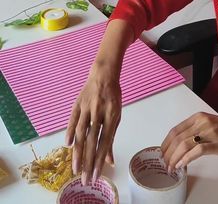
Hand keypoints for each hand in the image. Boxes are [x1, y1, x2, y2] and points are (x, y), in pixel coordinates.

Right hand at [65, 62, 121, 184]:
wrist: (104, 74)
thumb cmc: (112, 97)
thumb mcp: (116, 115)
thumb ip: (111, 138)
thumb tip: (110, 162)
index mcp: (112, 115)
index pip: (105, 142)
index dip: (99, 160)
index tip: (95, 175)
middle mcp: (100, 112)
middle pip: (92, 140)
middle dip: (88, 161)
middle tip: (84, 178)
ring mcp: (88, 107)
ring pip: (81, 132)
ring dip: (78, 151)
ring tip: (75, 168)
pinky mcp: (78, 103)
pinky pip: (72, 119)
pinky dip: (69, 131)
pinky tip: (67, 145)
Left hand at [161, 112, 217, 171]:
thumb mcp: (209, 124)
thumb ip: (196, 130)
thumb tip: (180, 145)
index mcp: (198, 117)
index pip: (175, 130)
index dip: (166, 143)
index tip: (162, 153)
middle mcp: (202, 122)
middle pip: (178, 138)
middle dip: (168, 153)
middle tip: (164, 164)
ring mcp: (210, 133)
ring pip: (185, 144)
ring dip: (175, 158)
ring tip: (171, 167)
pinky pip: (198, 151)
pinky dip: (187, 158)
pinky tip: (182, 165)